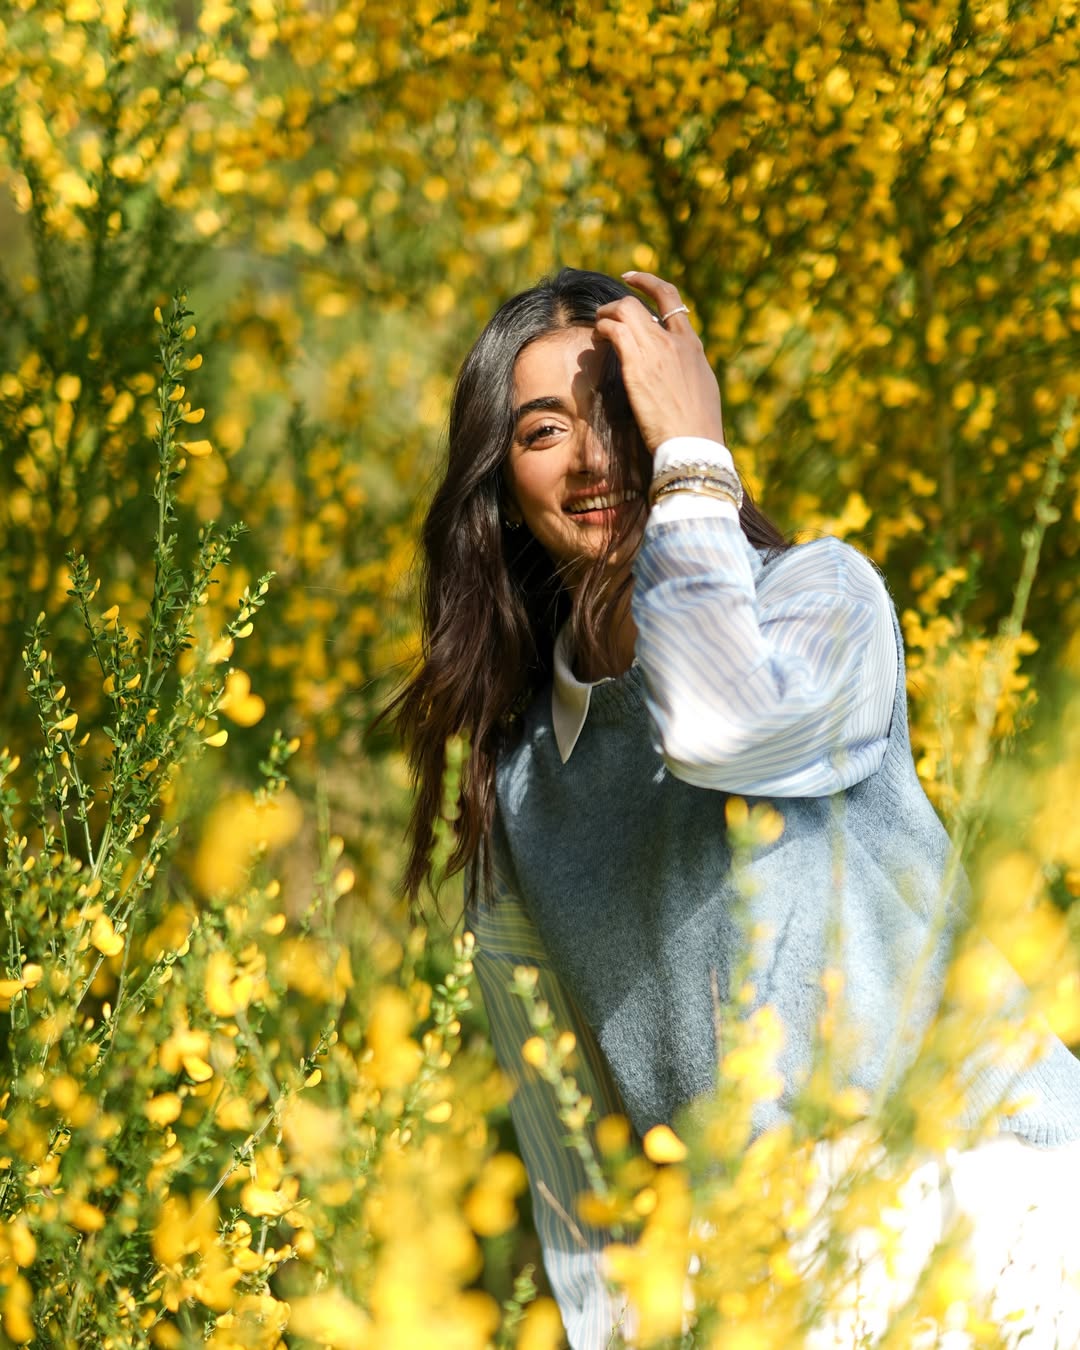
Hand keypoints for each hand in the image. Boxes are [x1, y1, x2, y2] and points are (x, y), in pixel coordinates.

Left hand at [593, 271, 724, 453]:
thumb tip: (678, 374)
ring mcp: (657, 351)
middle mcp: (676, 342)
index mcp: (693, 347)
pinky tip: (597, 341)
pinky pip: (614, 331)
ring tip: (598, 331)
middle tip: (604, 315)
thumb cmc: (697, 429)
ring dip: (605, 316)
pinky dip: (602, 330)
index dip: (649, 283)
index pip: (672, 300)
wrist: (694, 445)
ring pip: (624, 310)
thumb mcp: (701, 392)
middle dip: (618, 303)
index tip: (631, 279)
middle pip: (642, 302)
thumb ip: (688, 373)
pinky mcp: (638, 365)